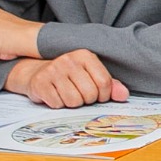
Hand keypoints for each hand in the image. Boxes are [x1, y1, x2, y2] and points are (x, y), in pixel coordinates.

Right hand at [7, 50, 125, 108]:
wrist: (36, 73)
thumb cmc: (69, 77)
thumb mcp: (90, 76)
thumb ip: (109, 85)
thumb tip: (124, 95)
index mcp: (85, 56)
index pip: (104, 82)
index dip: (103, 95)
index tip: (98, 96)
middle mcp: (69, 59)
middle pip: (90, 94)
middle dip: (87, 100)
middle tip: (79, 95)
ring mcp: (53, 70)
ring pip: (74, 101)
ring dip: (72, 104)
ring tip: (66, 94)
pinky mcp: (40, 82)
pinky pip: (57, 104)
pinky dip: (58, 105)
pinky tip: (55, 95)